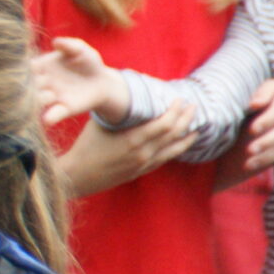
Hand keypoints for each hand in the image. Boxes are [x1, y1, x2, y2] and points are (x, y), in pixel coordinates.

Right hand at [32, 38, 126, 127]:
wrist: (102, 81)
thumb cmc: (89, 62)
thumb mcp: (82, 50)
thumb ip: (70, 45)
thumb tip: (56, 42)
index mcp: (42, 66)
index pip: (26, 67)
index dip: (24, 68)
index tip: (28, 67)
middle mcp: (42, 83)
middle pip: (27, 85)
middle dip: (28, 85)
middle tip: (36, 82)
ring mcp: (51, 97)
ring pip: (37, 101)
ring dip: (38, 100)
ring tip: (50, 95)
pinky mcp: (64, 109)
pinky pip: (53, 115)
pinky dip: (49, 118)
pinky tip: (48, 119)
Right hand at [59, 103, 195, 195]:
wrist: (77, 176)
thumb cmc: (85, 146)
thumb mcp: (100, 124)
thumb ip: (120, 114)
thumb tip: (132, 97)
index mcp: (134, 140)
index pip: (165, 124)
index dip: (176, 111)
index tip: (180, 99)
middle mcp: (143, 153)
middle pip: (173, 135)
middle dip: (186, 119)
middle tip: (194, 107)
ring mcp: (143, 164)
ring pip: (174, 149)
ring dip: (187, 136)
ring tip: (197, 127)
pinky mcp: (140, 171)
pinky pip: (165, 159)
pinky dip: (176, 149)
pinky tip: (180, 144)